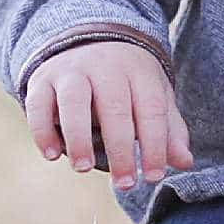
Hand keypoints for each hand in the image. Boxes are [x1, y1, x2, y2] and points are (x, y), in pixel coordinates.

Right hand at [24, 39, 193, 185]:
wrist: (86, 40)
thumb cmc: (126, 81)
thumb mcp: (152, 96)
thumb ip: (168, 130)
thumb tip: (184, 162)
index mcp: (138, 70)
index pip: (151, 109)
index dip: (155, 145)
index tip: (153, 177)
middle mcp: (105, 66)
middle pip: (114, 107)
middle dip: (120, 149)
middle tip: (125, 183)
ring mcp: (71, 70)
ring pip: (74, 101)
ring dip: (78, 137)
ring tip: (84, 169)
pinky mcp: (43, 79)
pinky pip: (39, 104)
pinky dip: (42, 130)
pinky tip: (51, 154)